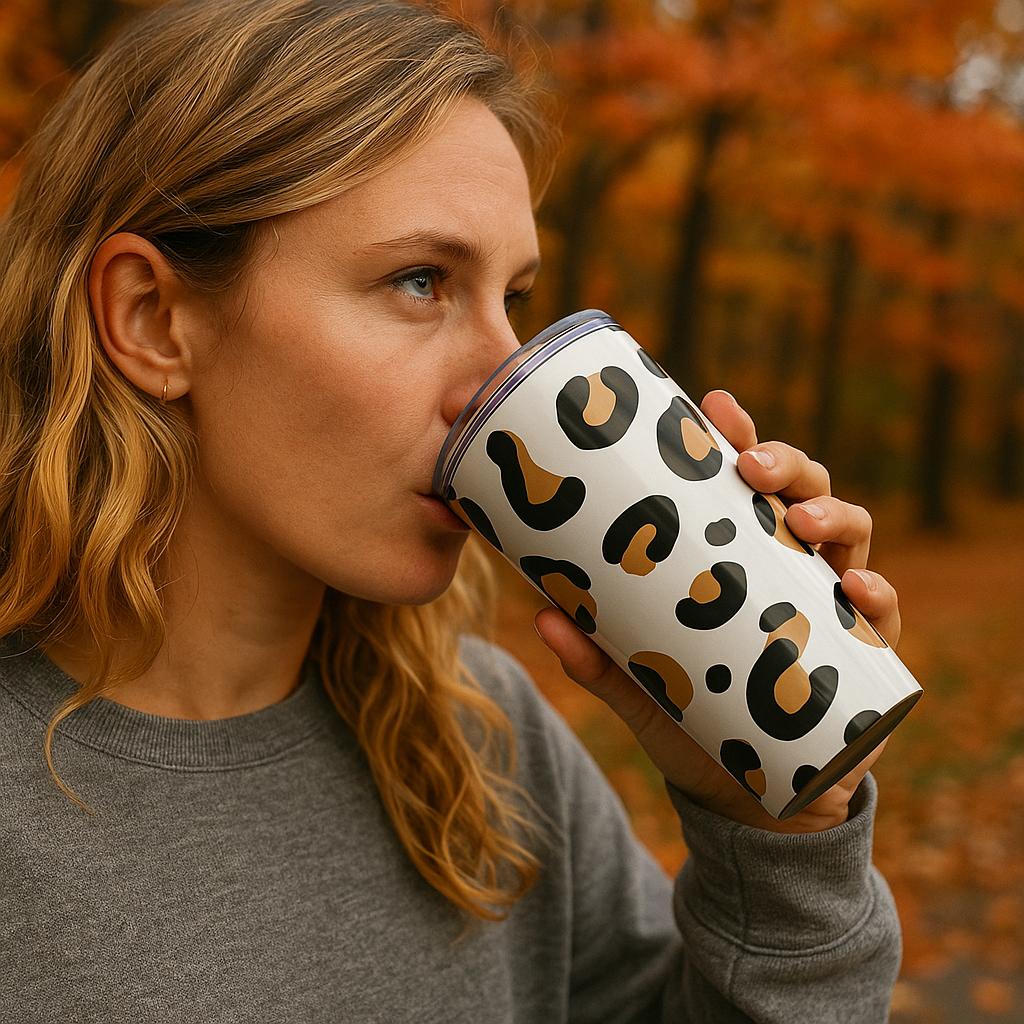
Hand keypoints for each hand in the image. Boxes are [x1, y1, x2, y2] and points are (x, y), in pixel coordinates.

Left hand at [534, 390, 900, 833]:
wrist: (741, 795)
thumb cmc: (692, 716)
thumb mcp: (638, 683)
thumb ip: (596, 656)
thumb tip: (541, 614)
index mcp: (738, 554)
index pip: (742, 482)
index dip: (737, 437)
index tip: (716, 404)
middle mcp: (788, 566)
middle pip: (800, 491)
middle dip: (785, 464)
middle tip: (752, 466)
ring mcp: (830, 604)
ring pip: (849, 534)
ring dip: (833, 515)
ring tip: (801, 521)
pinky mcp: (864, 653)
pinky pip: (882, 613)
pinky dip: (877, 593)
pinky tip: (856, 588)